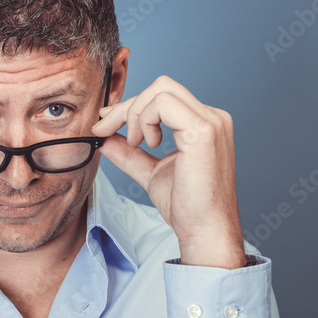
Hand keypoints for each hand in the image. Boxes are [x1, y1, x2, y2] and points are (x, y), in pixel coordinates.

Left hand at [91, 75, 245, 268]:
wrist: (204, 231)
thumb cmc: (187, 207)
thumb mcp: (150, 171)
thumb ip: (130, 153)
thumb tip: (105, 138)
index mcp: (205, 124)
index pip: (164, 96)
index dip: (131, 106)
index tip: (106, 123)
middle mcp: (212, 117)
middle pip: (161, 86)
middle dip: (127, 106)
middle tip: (106, 129)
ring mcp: (211, 122)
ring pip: (161, 89)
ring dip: (135, 114)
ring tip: (136, 143)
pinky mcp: (204, 131)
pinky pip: (164, 104)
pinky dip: (145, 120)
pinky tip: (147, 144)